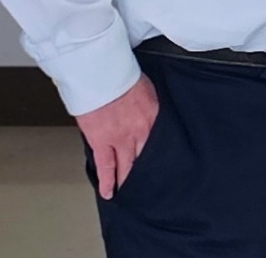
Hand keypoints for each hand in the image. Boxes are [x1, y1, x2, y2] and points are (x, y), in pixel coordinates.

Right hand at [76, 75, 158, 199]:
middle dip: (149, 171)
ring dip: (129, 180)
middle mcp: (140, 131)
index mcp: (153, 116)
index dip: (162, 154)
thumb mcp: (146, 89)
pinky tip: (109, 193)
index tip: (165, 164)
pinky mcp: (102, 142)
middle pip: (147, 156)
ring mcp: (121, 139)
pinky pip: (105, 167)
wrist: (100, 73)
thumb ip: (149, 106)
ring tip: (131, 192)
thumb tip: (148, 113)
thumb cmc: (120, 75)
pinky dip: (107, 181)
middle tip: (152, 184)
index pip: (161, 141)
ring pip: (128, 165)